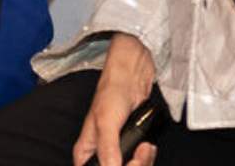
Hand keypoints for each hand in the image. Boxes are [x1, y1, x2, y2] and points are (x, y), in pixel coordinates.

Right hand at [73, 34, 158, 165]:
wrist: (133, 76)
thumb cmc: (112, 91)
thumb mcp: (106, 122)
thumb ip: (107, 149)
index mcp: (87, 150)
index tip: (120, 165)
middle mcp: (101, 152)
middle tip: (137, 155)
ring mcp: (118, 150)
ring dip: (143, 161)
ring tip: (145, 146)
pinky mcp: (133, 145)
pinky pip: (142, 162)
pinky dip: (147, 156)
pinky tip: (147, 145)